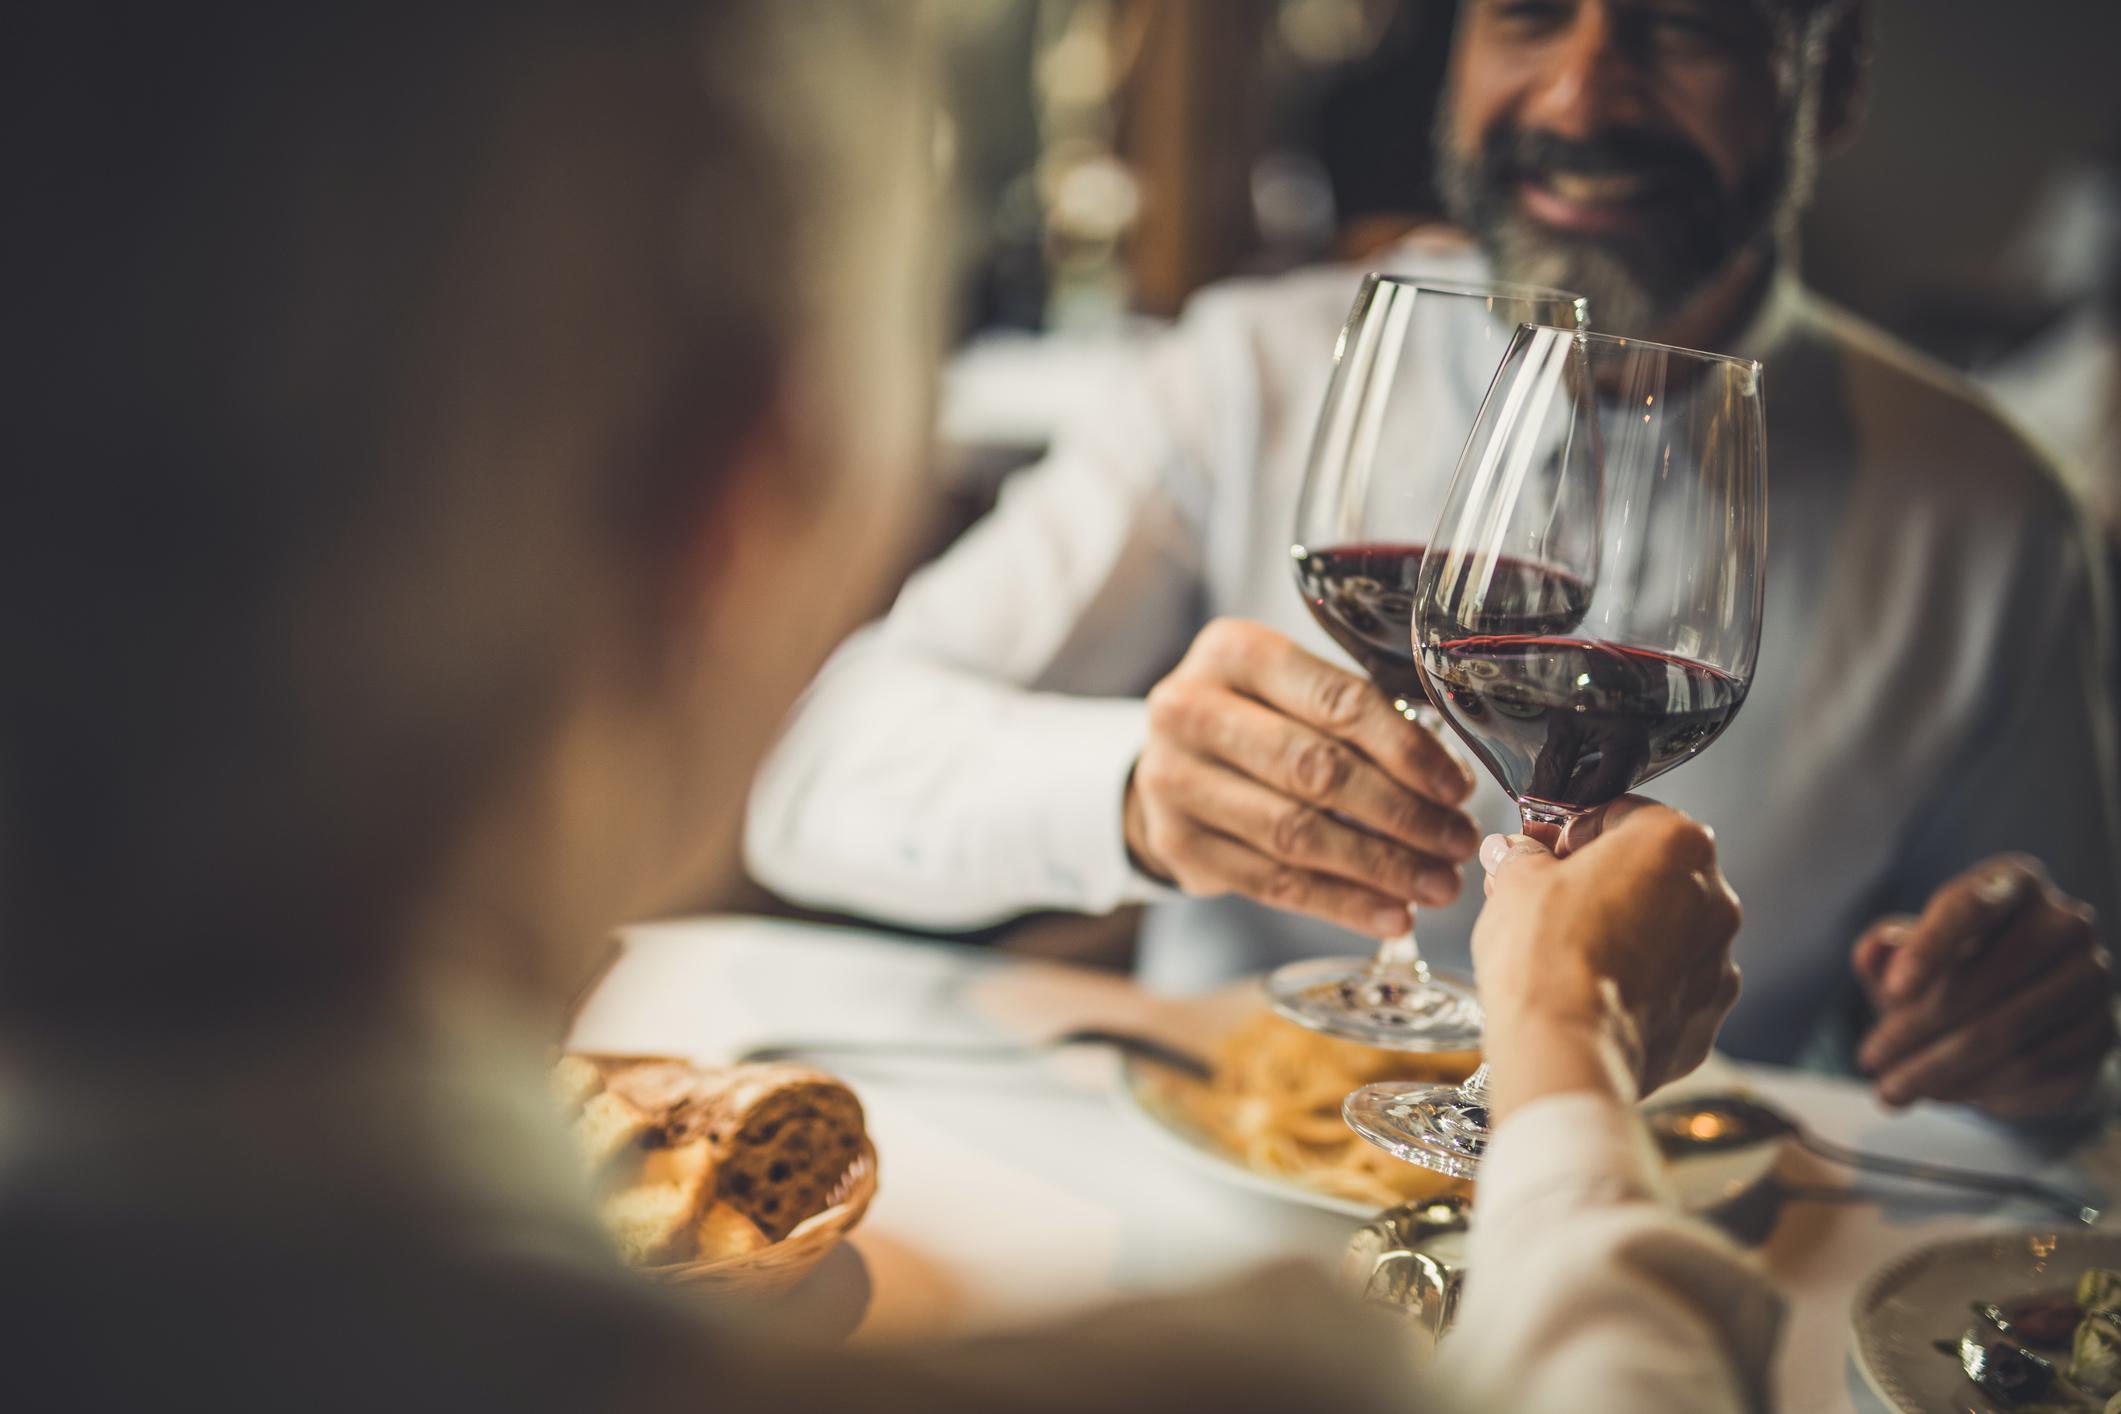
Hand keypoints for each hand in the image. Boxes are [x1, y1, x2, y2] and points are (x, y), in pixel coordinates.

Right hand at [1123, 618, 1479, 936]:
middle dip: (1401, 813)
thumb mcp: (1292, 689)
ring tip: (1437, 885)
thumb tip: (1451, 781)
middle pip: (1315, 770)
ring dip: (1379, 867)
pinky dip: (1342, 904)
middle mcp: (1191, 711)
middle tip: (1457, 843)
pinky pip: (1273, 883)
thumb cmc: (1256, 720)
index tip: (1457, 789)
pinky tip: (1391, 914)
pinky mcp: (1176, 844)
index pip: (1336, 701)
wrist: (1170, 764)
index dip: (1405, 750)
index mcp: (1234, 652)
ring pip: (1296, 834)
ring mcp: (1174, 780)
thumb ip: (1356, 716)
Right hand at [1473, 799, 1742, 1118]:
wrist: (1565, 1048)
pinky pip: (1676, 987)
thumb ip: (1522, 856)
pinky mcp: (1708, 1016)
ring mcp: (1718, 961)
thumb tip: (1515, 853)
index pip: (1624, 814)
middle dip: (1606, 883)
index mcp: (1674, 843)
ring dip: (1630, 934)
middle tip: (1553, 901)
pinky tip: (1597, 995)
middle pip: (1654, 873)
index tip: (1547, 851)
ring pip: (1670, 932)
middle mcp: (1713, 897)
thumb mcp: (1516, 882)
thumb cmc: (1546, 956)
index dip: (1577, 831)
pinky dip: (1644, 987)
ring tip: (1574, 956)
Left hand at [1853, 856, 2112, 1119]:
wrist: (2018, 1024)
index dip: (1930, 947)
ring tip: (1892, 1090)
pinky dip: (1977, 1085)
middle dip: (1916, 1026)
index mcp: (2014, 882)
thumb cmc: (1948, 973)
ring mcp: (2091, 977)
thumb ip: (1885, 950)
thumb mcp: (1906, 958)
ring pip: (2007, 1028)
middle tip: (1869, 1059)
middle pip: (1986, 977)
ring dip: (1939, 1066)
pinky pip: (2033, 1064)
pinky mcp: (2101, 1031)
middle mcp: (2065, 921)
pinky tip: (1938, 1093)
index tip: (1893, 990)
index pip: (1970, 906)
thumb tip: (1879, 946)